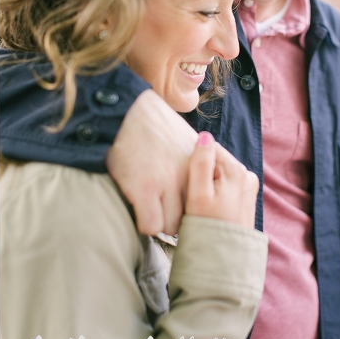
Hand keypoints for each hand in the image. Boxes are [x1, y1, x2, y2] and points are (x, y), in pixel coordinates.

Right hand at [106, 89, 197, 235]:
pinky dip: (146, 224)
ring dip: (162, 222)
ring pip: (172, 226)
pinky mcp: (144, 190)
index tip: (185, 205)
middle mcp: (189, 175)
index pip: (210, 201)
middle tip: (167, 211)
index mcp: (201, 165)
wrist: (129, 112)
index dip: (196, 206)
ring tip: (153, 211)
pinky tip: (140, 212)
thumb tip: (208, 187)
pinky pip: (150, 225)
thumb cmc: (157, 130)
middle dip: (181, 219)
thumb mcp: (189, 143)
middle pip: (192, 217)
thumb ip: (200, 165)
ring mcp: (167, 183)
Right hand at [186, 132, 258, 228]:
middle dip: (200, 172)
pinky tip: (207, 207)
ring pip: (218, 173)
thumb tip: (204, 136)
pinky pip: (224, 185)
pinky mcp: (245, 198)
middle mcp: (246, 175)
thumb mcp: (198, 196)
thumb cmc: (207, 229)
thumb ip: (200, 164)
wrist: (224, 260)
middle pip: (215, 161)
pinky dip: (214, 191)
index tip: (184, 176)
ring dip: (206, 183)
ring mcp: (248, 187)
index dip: (192, 159)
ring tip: (199, 203)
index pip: (210, 148)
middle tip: (191, 194)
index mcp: (236, 170)